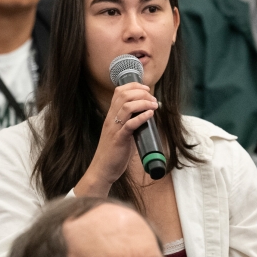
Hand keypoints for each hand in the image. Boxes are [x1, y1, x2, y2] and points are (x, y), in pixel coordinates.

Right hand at [77, 82, 158, 196]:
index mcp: (111, 116)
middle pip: (124, 95)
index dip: (134, 86)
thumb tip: (146, 117)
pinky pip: (130, 124)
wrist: (102, 169)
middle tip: (153, 99)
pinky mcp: (119, 139)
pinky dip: (141, 117)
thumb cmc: (113, 153)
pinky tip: (150, 115)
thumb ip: (130, 124)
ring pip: (127, 106)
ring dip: (143, 103)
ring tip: (154, 105)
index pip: (119, 92)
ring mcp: (114, 128)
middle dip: (141, 93)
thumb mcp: (120, 133)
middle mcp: (111, 119)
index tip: (146, 89)